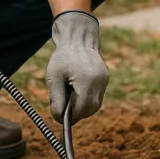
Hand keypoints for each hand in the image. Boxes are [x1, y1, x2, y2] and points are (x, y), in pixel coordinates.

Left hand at [46, 10, 108, 124]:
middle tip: (63, 108)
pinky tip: (77, 91)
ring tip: (69, 96)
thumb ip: (57, 99)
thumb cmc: (62, 58)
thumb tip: (59, 119)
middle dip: (77, 113)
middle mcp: (100, 82)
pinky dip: (87, 99)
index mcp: (87, 81)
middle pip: (90, 109)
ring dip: (82, 107)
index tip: (60, 116)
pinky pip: (97, 97)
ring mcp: (104, 81)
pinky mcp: (105, 80)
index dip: (71, 117)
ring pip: (95, 105)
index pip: (82, 109)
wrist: (77, 39)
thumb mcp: (53, 78)